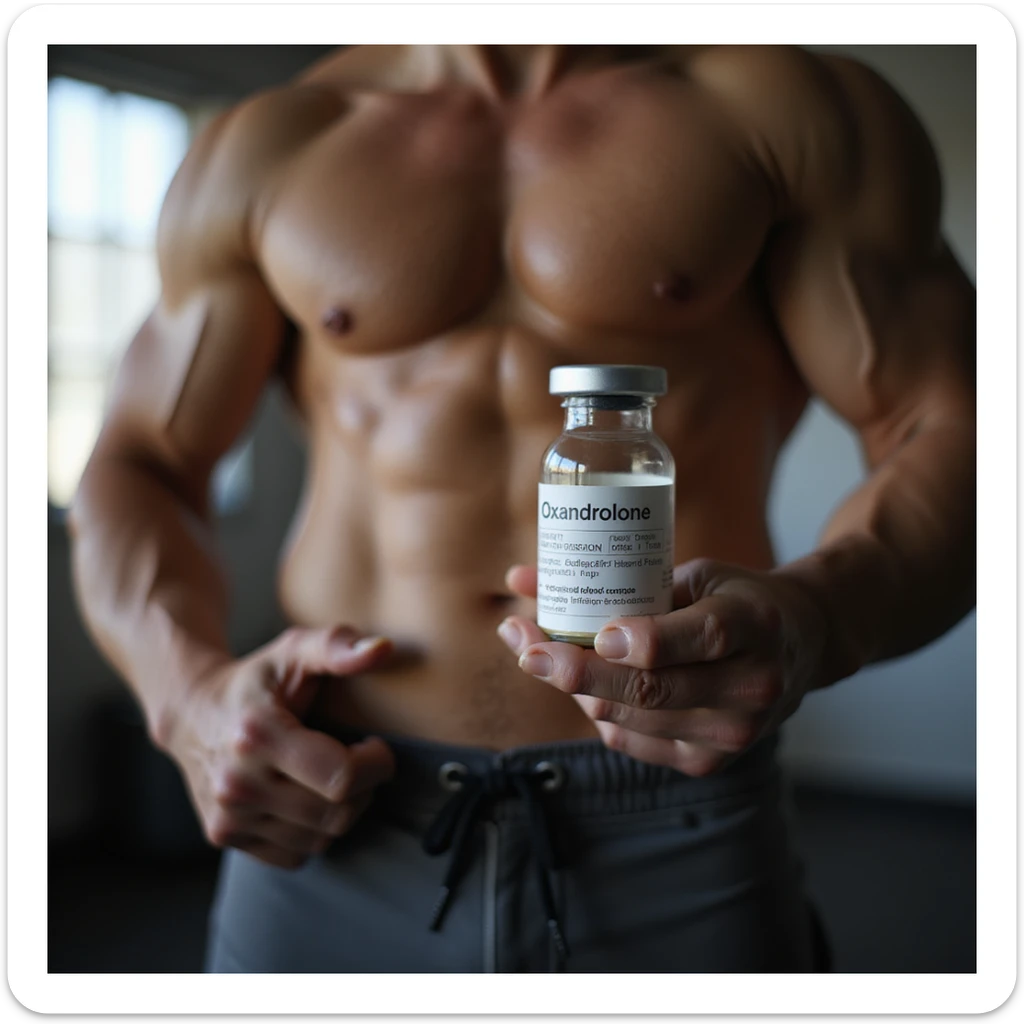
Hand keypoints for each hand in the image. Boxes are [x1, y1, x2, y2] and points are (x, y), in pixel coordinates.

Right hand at [164, 626, 395, 868]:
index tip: (374, 745)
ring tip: (332, 776)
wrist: (191, 711)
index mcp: (257, 733)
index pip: (342, 777)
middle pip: (336, 813)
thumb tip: (384, 649)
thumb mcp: (295, 649)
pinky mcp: (224, 836)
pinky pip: (296, 854)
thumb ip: (339, 645)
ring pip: (320, 839)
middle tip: (359, 761)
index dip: (376, 764)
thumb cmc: (256, 679)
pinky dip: (313, 833)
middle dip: (364, 788)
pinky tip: (306, 797)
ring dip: (341, 811)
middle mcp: (236, 782)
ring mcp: (227, 815)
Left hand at [500, 559, 829, 775]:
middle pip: (654, 691)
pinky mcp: (710, 763)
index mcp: (755, 625)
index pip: (704, 636)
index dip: (646, 640)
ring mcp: (734, 733)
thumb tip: (519, 579)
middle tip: (528, 649)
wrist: (799, 646)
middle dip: (581, 673)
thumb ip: (621, 579)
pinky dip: (599, 714)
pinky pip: (633, 743)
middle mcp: (753, 686)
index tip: (597, 634)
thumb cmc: (733, 600)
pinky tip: (583, 687)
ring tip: (540, 657)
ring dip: (577, 691)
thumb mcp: (694, 575)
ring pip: (634, 721)